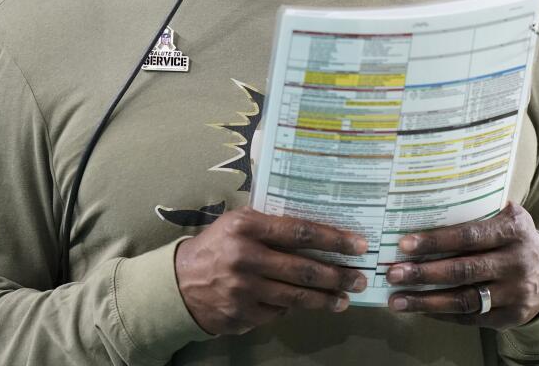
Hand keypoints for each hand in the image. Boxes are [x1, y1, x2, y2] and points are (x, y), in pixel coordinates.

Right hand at [174, 208, 368, 335]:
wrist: (178, 282)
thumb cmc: (218, 245)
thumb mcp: (239, 222)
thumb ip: (273, 224)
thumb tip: (320, 231)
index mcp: (247, 227)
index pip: (300, 233)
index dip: (334, 240)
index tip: (359, 245)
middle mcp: (245, 257)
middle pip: (304, 270)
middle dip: (338, 276)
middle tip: (360, 279)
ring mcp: (243, 290)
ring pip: (296, 297)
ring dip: (325, 300)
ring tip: (344, 299)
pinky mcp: (241, 315)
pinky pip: (278, 312)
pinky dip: (291, 307)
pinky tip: (303, 304)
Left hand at [385, 203, 538, 328]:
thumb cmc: (514, 239)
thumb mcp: (508, 217)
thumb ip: (478, 211)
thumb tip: (426, 206)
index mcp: (514, 230)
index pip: (469, 236)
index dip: (436, 241)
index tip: (404, 244)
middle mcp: (518, 262)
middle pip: (463, 271)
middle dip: (423, 273)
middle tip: (393, 274)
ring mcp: (516, 293)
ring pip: (464, 300)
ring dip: (426, 301)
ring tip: (397, 300)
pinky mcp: (511, 317)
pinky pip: (470, 318)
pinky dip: (442, 314)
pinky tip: (421, 309)